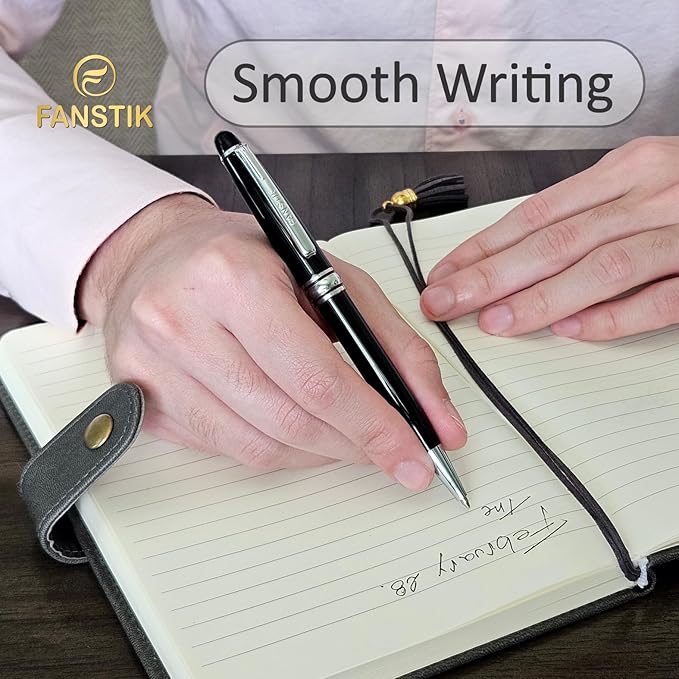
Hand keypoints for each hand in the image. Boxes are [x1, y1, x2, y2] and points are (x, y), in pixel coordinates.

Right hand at [78, 194, 465, 488]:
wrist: (159, 257)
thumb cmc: (249, 259)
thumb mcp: (331, 277)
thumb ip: (393, 344)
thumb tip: (437, 418)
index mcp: (233, 278)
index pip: (317, 378)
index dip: (375, 427)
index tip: (415, 456)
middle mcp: (180, 322)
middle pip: (290, 420)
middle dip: (356, 446)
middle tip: (395, 454)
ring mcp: (153, 367)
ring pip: (259, 447)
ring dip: (320, 453)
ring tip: (349, 439)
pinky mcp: (144, 399)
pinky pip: (228, 450)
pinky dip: (278, 450)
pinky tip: (299, 431)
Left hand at [421, 136, 678, 339]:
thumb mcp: (636, 187)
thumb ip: (585, 218)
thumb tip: (516, 260)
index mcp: (626, 171)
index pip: (534, 214)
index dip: (483, 248)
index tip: (445, 274)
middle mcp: (652, 193)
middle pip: (554, 240)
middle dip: (490, 275)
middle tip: (444, 302)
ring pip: (601, 266)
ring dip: (540, 297)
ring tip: (493, 321)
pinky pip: (662, 296)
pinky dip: (615, 316)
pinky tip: (572, 331)